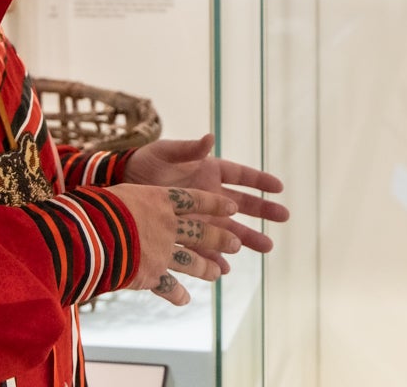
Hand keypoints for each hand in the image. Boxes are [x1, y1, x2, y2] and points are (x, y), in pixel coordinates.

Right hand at [107, 183, 239, 305]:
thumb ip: (133, 201)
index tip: (232, 207)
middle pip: (202, 232)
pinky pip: (170, 286)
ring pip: (192, 260)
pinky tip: (185, 300)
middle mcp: (167, 226)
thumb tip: (128, 202)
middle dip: (221, 239)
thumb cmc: (96, 208)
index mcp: (160, 200)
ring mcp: (163, 252)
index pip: (195, 200)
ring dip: (207, 268)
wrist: (89, 235)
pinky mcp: (152, 275)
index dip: (215, 203)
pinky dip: (178, 294)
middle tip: (237, 244)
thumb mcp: (117, 194)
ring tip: (218, 273)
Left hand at [123, 134, 289, 259]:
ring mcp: (200, 216)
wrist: (122, 184)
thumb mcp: (166, 152)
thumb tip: (210, 137)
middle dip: (263, 211)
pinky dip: (214, 257)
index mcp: (209, 171)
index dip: (259, 181)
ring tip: (267, 247)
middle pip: (242, 205)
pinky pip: (204, 248)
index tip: (279, 187)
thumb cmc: (145, 163)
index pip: (240, 176)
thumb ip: (189, 149)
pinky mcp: (186, 233)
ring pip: (228, 229)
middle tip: (284, 218)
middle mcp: (210, 196)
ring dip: (246, 237)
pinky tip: (225, 267)